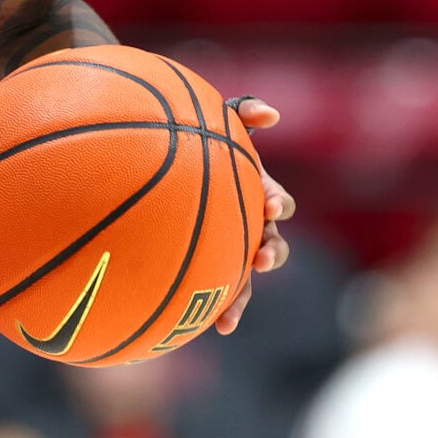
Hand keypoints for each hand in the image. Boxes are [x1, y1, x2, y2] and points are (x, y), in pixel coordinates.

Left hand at [214, 98, 295, 335]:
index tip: (269, 205)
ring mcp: (230, 249)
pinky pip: (215, 293)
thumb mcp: (220, 119)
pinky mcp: (208, 268)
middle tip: (261, 258)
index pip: (276, 202)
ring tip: (230, 316)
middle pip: (271, 244)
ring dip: (242, 296)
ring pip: (245, 279)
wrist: (161, 164)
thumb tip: (272, 114)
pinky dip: (215, 310)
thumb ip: (244, 110)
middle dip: (271, 254)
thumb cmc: (195, 136)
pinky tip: (209, 328)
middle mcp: (249, 224)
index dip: (277, 203)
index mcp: (255, 193)